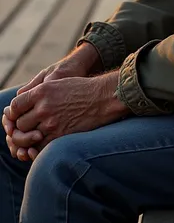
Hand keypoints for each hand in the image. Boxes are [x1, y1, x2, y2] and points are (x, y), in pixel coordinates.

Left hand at [1, 43, 102, 160]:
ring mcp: (51, 123)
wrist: (102, 98)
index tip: (18, 116)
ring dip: (28, 139)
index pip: (15, 105)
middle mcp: (44, 107)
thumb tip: (18, 106)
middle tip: (28, 127)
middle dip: (21, 127)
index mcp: (42, 91)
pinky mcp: (59, 136)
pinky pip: (40, 147)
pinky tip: (43, 142)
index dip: (13, 113)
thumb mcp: (57, 83)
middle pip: (19, 124)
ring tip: (35, 136)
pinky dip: (38, 147)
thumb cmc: (81, 88)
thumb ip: (37, 93)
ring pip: (27, 137)